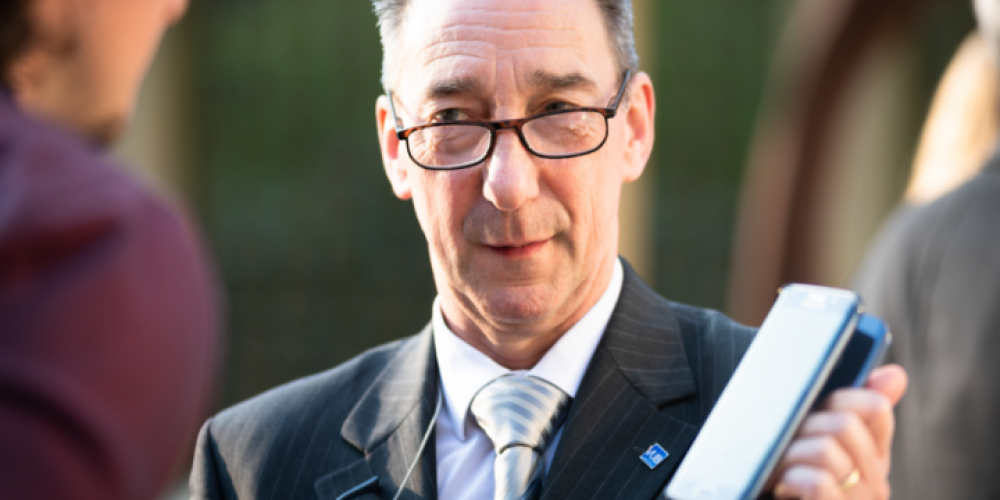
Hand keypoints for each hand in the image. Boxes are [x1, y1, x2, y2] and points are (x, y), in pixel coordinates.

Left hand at [768, 364, 907, 498]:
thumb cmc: (786, 482)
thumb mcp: (809, 441)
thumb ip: (847, 410)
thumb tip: (896, 374)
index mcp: (870, 459)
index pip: (874, 408)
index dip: (838, 399)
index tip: (811, 409)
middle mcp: (872, 484)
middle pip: (846, 425)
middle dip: (804, 426)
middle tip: (783, 443)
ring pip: (826, 450)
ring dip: (789, 454)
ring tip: (778, 469)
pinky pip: (819, 482)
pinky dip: (793, 477)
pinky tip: (782, 486)